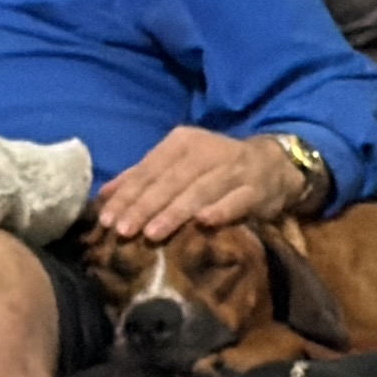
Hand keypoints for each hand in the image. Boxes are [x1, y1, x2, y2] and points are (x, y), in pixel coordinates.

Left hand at [95, 127, 305, 239]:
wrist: (273, 164)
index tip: (106, 220)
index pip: (148, 169)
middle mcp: (206, 152)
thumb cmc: (215, 168)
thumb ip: (142, 177)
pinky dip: (221, 211)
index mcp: (182, 143)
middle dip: (144, 207)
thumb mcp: (178, 164)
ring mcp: (233, 170)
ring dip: (175, 213)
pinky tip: (203, 224)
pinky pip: (236, 201)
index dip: (127, 195)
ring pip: (199, 192)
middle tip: (123, 232)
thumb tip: (104, 196)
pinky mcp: (255, 189)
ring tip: (152, 234)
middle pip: (170, 182)